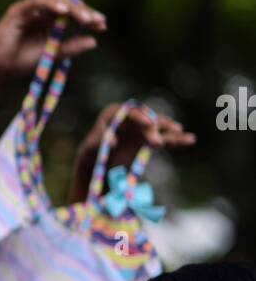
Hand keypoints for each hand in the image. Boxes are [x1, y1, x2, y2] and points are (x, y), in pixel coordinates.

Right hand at [0, 0, 105, 88]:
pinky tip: (63, 11)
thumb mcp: (51, 56)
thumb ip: (70, 48)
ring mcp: (30, 9)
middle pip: (67, 4)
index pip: (73, 14)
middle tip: (98, 21)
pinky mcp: (19, 10)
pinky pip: (37, 2)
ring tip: (85, 18)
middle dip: (84, 11)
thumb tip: (94, 41)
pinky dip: (51, 4)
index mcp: (50, 21)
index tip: (103, 25)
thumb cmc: (20, 62)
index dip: (89, 17)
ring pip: (55, 0)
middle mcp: (42, 12)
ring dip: (72, 8)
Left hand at [69, 104, 195, 203]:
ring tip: (178, 131)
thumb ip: (99, 142)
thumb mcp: (89, 150)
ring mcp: (140, 129)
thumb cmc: (90, 156)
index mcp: (113, 114)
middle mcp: (129, 118)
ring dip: (168, 129)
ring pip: (157, 126)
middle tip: (156, 143)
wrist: (96, 168)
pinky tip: (190, 140)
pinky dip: (176, 140)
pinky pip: (165, 138)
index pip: (128, 112)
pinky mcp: (148, 141)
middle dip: (152, 129)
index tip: (148, 124)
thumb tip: (113, 141)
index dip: (139, 117)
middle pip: (145, 119)